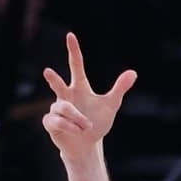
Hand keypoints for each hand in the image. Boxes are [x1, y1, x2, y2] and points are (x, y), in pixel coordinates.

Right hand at [42, 33, 136, 161]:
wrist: (87, 145)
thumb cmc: (97, 122)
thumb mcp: (111, 105)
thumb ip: (120, 88)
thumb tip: (133, 72)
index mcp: (80, 88)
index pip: (76, 66)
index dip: (73, 51)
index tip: (70, 36)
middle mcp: (66, 96)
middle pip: (58, 84)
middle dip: (53, 79)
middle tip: (48, 71)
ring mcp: (57, 109)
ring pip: (63, 108)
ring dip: (77, 118)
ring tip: (86, 126)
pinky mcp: (51, 122)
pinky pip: (57, 121)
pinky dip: (69, 126)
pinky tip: (78, 131)